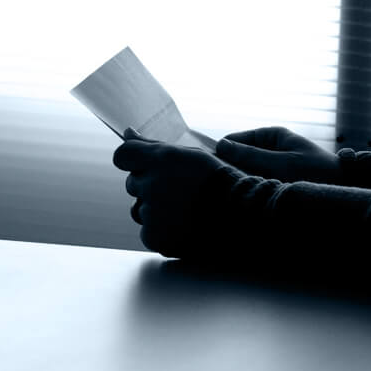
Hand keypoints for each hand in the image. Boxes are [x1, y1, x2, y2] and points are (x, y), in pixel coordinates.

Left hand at [113, 129, 228, 256]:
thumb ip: (154, 145)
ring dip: (155, 210)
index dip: (134, 161)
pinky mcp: (155, 238)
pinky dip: (161, 232)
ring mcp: (153, 213)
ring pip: (140, 210)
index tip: (148, 168)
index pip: (123, 155)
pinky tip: (184, 227)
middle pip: (133, 183)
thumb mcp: (192, 155)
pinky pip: (147, 233)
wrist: (247, 218)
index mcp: (162, 159)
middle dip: (150, 186)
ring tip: (185, 212)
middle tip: (181, 192)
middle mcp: (153, 185)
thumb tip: (127, 132)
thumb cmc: (223, 182)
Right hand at [212, 125, 340, 183]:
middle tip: (225, 184)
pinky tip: (251, 199)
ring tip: (241, 193)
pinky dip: (254, 190)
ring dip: (244, 182)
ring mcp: (275, 165)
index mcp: (273, 135)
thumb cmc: (316, 174)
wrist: (345, 189)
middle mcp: (273, 148)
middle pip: (241, 156)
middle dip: (233, 168)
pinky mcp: (279, 182)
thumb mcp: (281, 163)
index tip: (209, 166)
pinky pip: (258, 184)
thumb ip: (250, 155)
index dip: (223, 151)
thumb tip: (221, 145)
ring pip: (248, 172)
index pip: (236, 139)